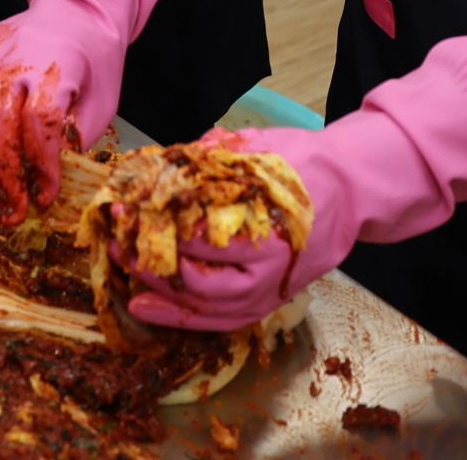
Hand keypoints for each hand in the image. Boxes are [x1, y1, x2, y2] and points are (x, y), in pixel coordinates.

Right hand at [0, 0, 129, 225]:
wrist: (77, 11)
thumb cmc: (93, 63)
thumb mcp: (101, 103)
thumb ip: (73, 139)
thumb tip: (47, 181)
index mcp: (57, 68)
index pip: (40, 124)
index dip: (40, 166)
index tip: (45, 196)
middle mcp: (18, 58)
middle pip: (0, 123)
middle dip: (6, 173)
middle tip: (13, 207)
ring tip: (0, 180)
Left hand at [113, 128, 343, 332]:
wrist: (350, 190)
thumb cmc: (302, 164)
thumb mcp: (258, 146)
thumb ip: (210, 157)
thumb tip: (159, 165)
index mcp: (268, 223)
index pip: (202, 234)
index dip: (156, 221)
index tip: (124, 207)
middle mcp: (270, 266)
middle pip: (200, 279)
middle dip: (151, 261)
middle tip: (117, 239)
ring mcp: (270, 290)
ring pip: (208, 308)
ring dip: (159, 294)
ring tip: (123, 274)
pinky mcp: (267, 301)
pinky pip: (222, 321)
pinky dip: (182, 319)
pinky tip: (147, 306)